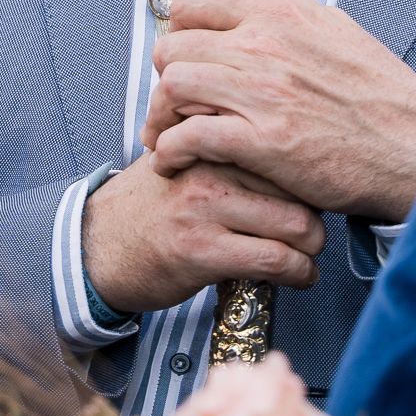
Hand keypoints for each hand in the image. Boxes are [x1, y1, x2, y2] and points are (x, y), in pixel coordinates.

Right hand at [82, 156, 324, 315]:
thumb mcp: (184, 159)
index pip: (283, 146)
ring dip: (313, 249)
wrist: (96, 246)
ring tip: (308, 257)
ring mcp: (206, 208)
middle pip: (299, 184)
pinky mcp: (202, 250)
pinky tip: (298, 277)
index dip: (309, 176)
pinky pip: (275, 260)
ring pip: (296, 224)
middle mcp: (209, 166)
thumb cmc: (150, 206)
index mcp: (208, 138)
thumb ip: (228, 147)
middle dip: (318, 216)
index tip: (316, 195)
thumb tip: (293, 153)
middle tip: (315, 233)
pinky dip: (300, 274)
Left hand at [141, 0, 415, 220]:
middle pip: (174, 45)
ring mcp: (263, 92)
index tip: (182, 55)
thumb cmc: (381, 99)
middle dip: (165, 78)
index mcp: (282, 13)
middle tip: (171, 105)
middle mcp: (266, 44)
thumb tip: (249, 15)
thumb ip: (286, 24)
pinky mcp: (263, 141)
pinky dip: (170, 151)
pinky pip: (187, 136)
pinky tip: (175, 162)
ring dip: (159, 116)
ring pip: (173, 86)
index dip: (178, 30)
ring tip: (164, 136)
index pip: (193, 1)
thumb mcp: (336, 33)